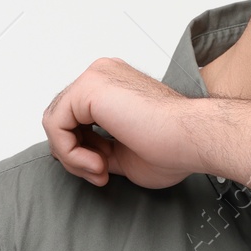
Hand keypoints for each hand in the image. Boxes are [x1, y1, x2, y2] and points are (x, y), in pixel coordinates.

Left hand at [42, 57, 199, 188]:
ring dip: (72, 157)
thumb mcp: (121, 153)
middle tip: (100, 174)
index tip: (103, 173)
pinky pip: (55, 125)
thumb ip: (96, 148)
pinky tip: (97, 164)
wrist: (194, 139)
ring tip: (100, 170)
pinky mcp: (88, 87)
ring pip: (55, 123)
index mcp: (112, 87)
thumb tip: (73, 155)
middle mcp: (101, 76)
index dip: (81, 152)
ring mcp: (94, 78)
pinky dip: (70, 152)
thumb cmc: (172, 147)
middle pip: (62, 120)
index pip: (75, 119)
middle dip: (74, 155)